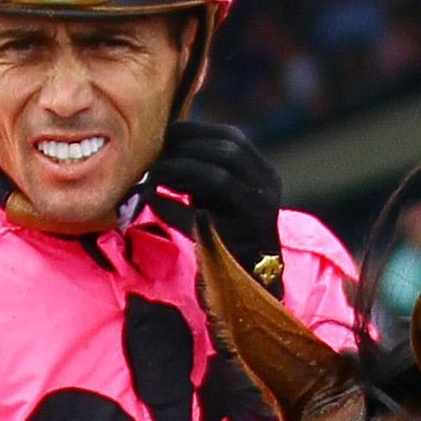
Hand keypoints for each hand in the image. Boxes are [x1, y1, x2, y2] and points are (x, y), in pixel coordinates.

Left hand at [149, 118, 284, 284]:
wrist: (245, 289)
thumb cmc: (223, 240)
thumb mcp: (214, 198)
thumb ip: (197, 173)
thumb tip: (160, 147)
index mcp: (263, 175)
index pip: (233, 139)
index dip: (196, 132)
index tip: (165, 135)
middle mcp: (267, 191)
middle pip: (228, 152)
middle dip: (186, 148)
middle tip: (155, 155)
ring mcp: (258, 215)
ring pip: (219, 178)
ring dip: (180, 171)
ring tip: (152, 175)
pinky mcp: (240, 242)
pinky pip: (203, 215)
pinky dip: (173, 205)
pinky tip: (152, 200)